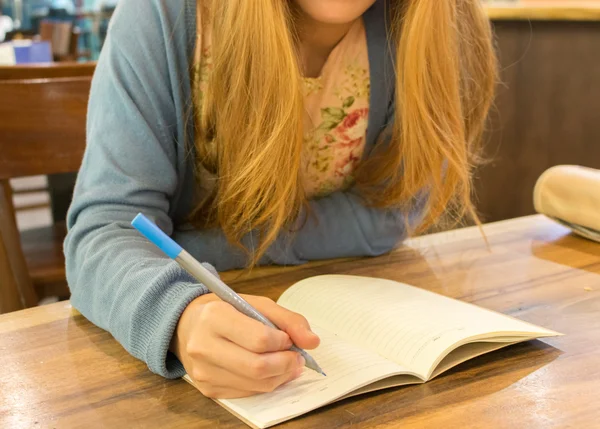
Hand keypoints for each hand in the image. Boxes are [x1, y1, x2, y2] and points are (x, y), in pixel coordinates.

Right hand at [171, 293, 319, 398]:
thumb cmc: (227, 311)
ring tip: (287, 363)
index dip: (282, 342)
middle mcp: (204, 346)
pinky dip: (266, 384)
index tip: (287, 338)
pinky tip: (271, 372)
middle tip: (296, 357)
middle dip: (286, 364)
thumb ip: (288, 320)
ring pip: (255, 384)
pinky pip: (247, 393)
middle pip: (258, 367)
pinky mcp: (207, 388)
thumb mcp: (256, 303)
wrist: (188, 325)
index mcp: (215, 317)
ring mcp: (203, 371)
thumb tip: (312, 342)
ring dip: (281, 376)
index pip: (259, 339)